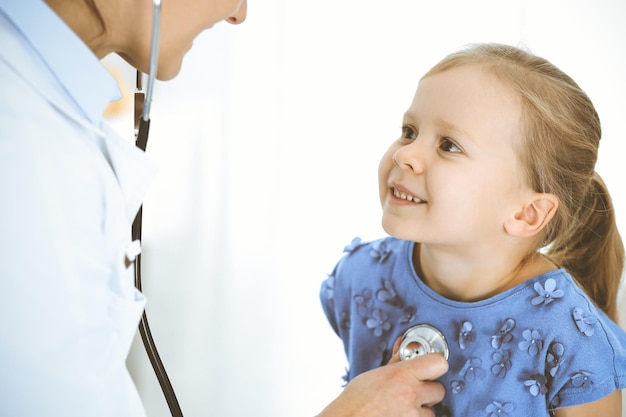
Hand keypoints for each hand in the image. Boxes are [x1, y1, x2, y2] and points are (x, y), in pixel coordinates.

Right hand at [316, 351, 447, 416]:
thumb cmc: (356, 400)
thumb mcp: (376, 374)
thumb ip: (396, 361)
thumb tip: (404, 344)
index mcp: (403, 375)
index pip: (439, 363)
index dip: (435, 364)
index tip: (428, 367)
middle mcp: (411, 395)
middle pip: (439, 390)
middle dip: (427, 391)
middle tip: (411, 391)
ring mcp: (413, 415)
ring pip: (431, 411)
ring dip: (420, 409)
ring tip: (401, 407)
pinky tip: (399, 414)